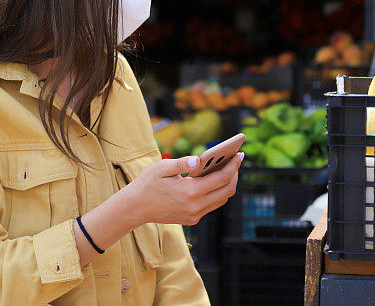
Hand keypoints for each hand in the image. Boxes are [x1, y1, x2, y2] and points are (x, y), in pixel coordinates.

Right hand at [128, 152, 242, 225]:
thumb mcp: (162, 168)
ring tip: (229, 168)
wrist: (134, 208)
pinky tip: (215, 180)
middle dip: (234, 174)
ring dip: (228, 184)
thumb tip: (199, 159)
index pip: (222, 179)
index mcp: (190, 192)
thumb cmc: (147, 184)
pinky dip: (217, 192)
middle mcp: (196, 206)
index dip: (234, 166)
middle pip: (227, 190)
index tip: (240, 154)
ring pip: (221, 199)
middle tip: (236, 159)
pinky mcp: (192, 219)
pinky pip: (212, 205)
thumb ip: (182, 163)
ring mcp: (195, 215)